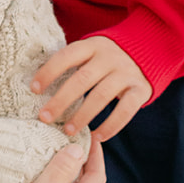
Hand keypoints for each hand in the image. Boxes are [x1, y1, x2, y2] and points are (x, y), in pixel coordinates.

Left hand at [32, 37, 150, 141]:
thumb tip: (38, 84)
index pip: (66, 56)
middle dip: (61, 100)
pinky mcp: (141, 89)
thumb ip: (73, 63)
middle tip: (44, 117)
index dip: (48, 72)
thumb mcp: (92, 50)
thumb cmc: (108, 56)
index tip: (33, 89)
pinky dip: (111, 125)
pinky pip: (125, 110)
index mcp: (92, 45)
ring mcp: (126, 73)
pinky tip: (97, 137)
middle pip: (81, 80)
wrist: (150, 49)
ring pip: (101, 96)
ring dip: (82, 116)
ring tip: (68, 130)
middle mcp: (109, 57)